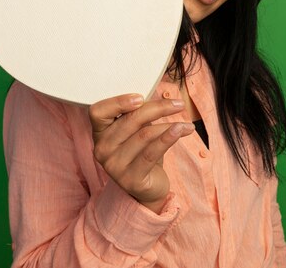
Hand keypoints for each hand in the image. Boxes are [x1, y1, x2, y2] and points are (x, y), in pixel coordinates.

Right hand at [89, 94, 194, 212]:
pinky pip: (152, 152)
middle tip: (178, 104)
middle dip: (158, 108)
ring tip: (187, 124)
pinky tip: (182, 131)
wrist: (146, 188)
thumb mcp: (135, 132)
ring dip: (170, 125)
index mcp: (99, 133)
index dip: (118, 102)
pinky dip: (169, 138)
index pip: (98, 112)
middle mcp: (102, 149)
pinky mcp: (131, 179)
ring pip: (145, 135)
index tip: (141, 97)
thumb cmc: (141, 153)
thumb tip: (159, 98)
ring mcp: (114, 166)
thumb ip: (138, 115)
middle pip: (130, 120)